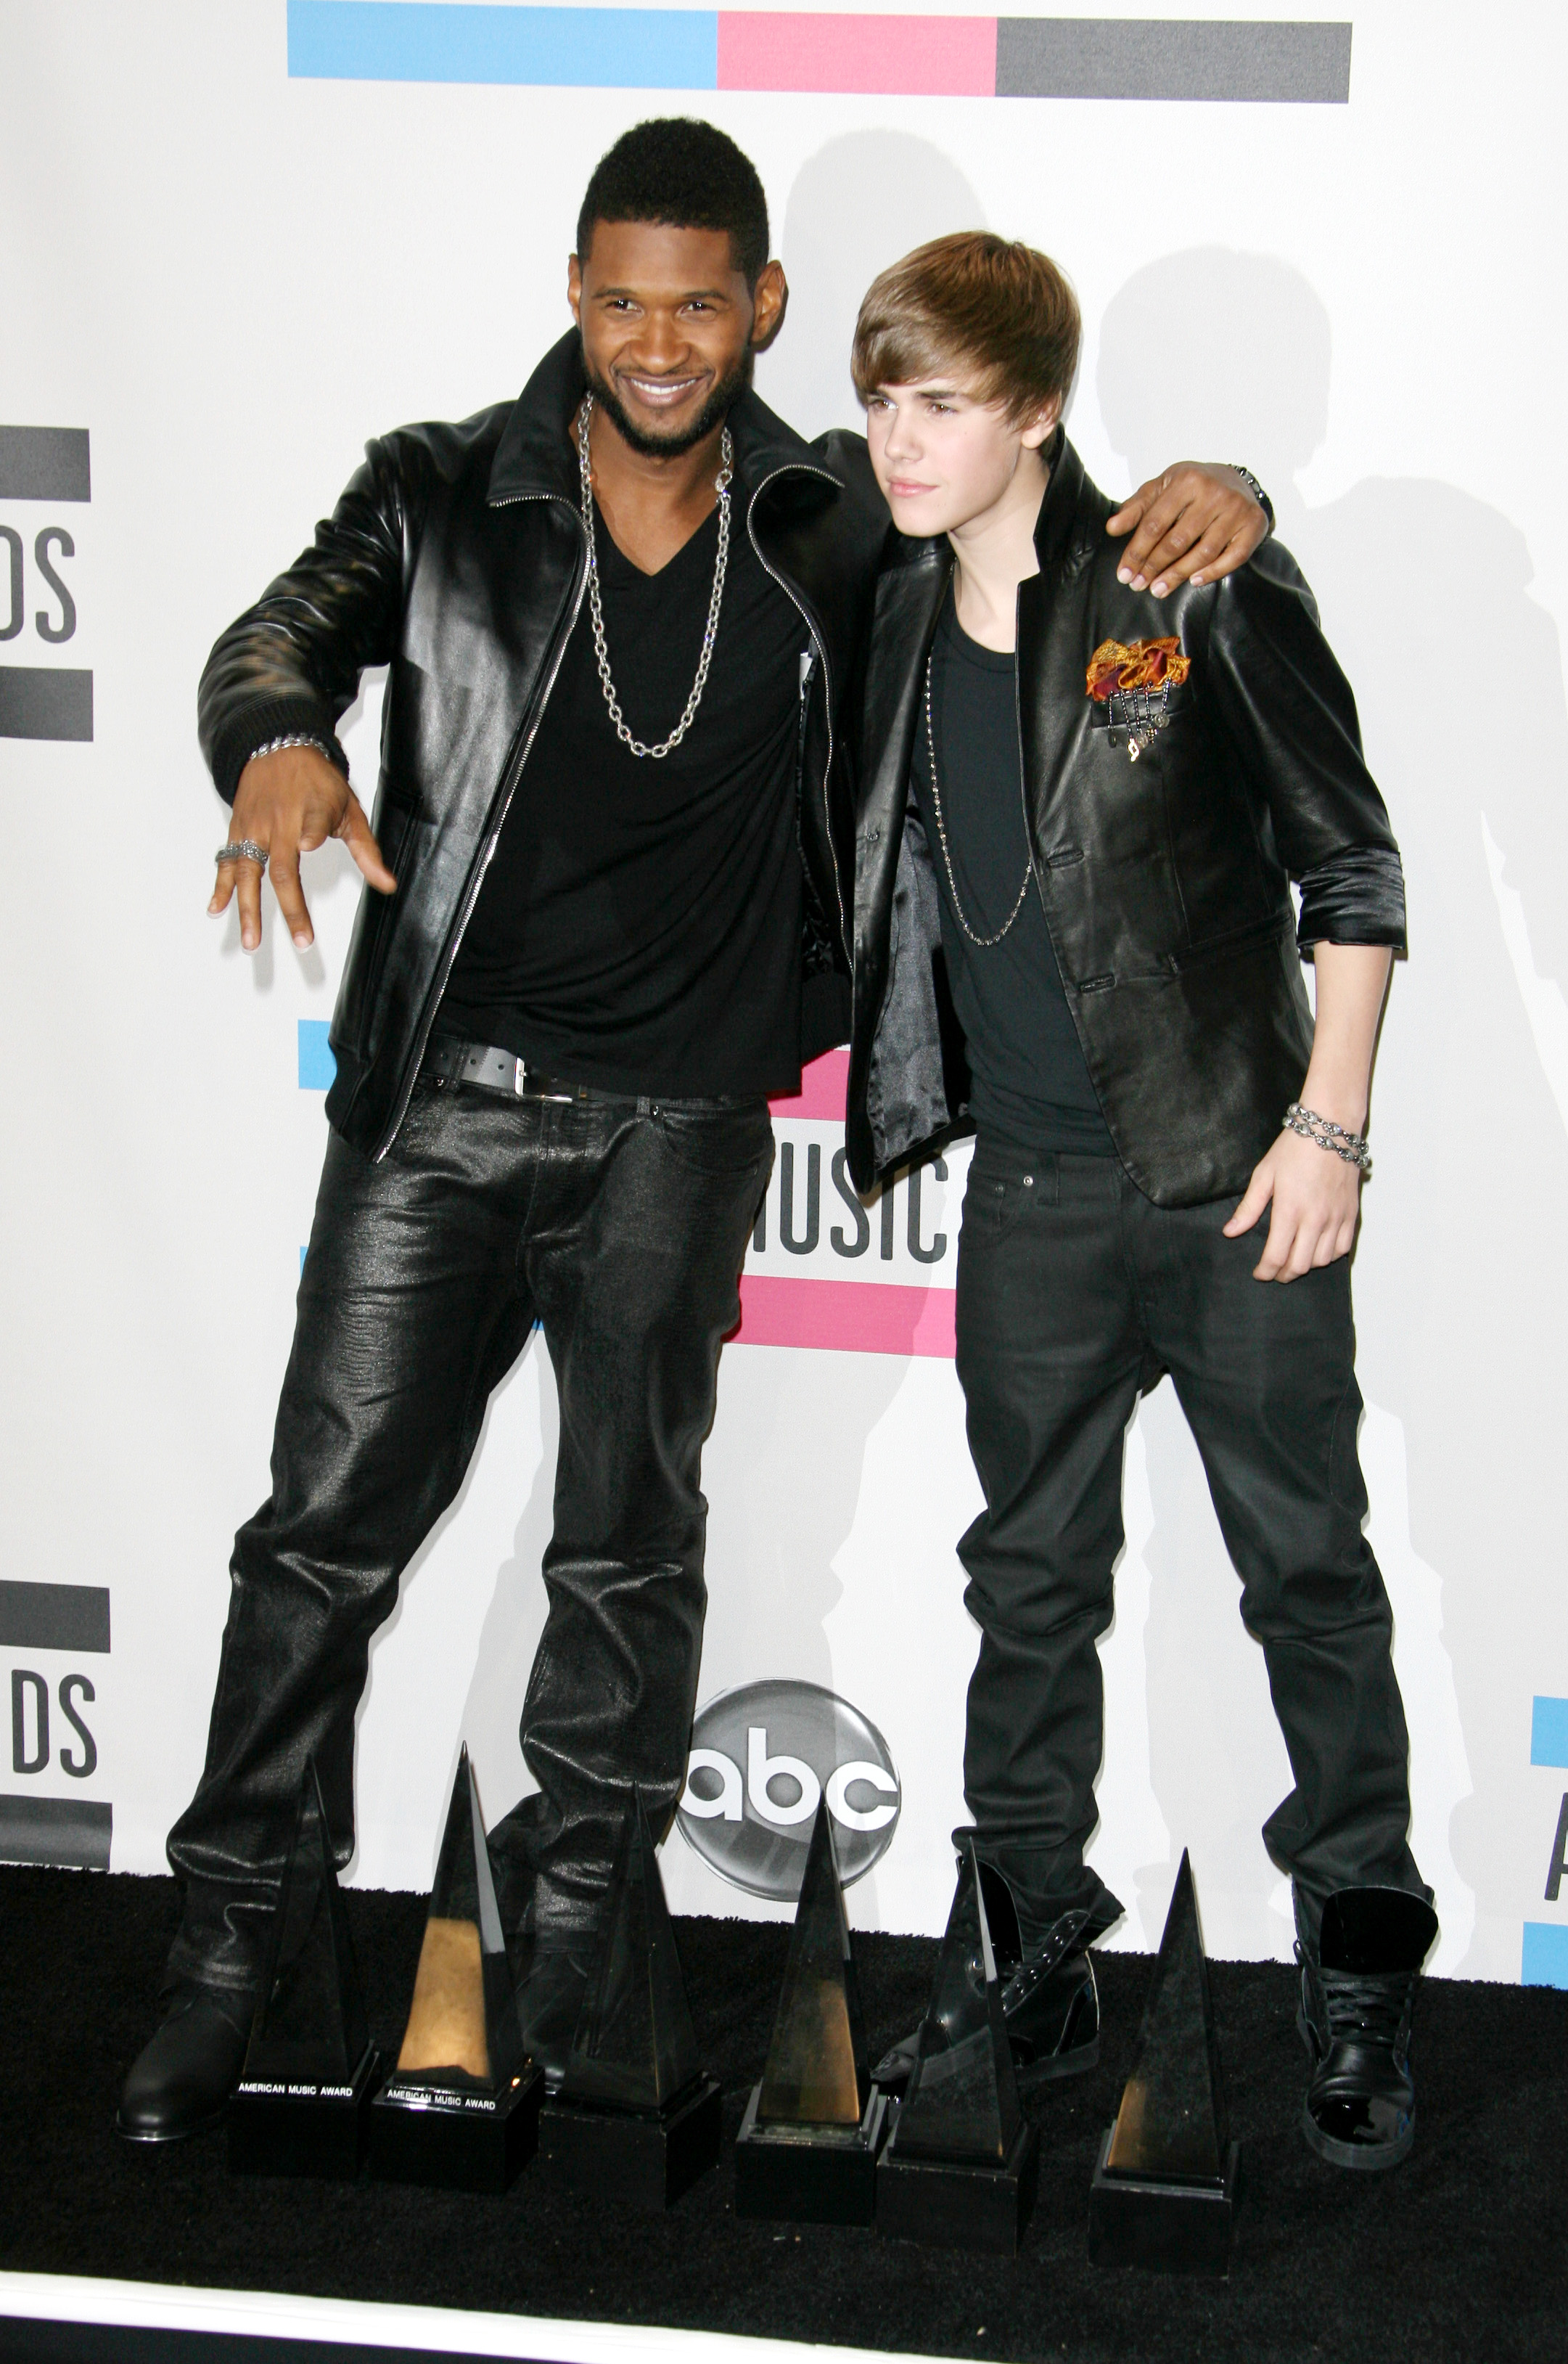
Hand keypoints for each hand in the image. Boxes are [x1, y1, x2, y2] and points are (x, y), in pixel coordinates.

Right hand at [209, 744, 395, 952]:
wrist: (276, 746)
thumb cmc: (316, 781)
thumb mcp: (348, 808)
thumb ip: (365, 850)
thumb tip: (387, 885)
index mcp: (308, 812)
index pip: (310, 824)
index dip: (309, 833)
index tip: (308, 844)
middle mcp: (278, 823)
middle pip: (281, 869)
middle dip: (291, 907)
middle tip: (302, 940)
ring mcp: (254, 829)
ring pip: (248, 873)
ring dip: (249, 910)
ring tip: (251, 942)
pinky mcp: (237, 830)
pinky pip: (226, 862)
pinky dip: (220, 887)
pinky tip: (215, 909)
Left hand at [1106, 464, 1268, 597]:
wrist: (1236, 479)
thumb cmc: (1194, 487)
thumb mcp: (1163, 487)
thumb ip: (1137, 507)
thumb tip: (1112, 528)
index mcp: (1186, 480)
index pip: (1155, 523)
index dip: (1137, 552)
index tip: (1124, 574)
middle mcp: (1214, 493)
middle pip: (1177, 541)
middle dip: (1154, 567)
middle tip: (1139, 586)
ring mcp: (1236, 510)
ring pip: (1202, 553)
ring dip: (1177, 576)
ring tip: (1158, 590)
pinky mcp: (1253, 525)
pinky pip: (1232, 558)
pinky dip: (1212, 573)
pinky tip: (1193, 582)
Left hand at [1223, 1128, 1361, 1281]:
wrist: (1331, 1129)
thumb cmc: (1295, 1148)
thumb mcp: (1264, 1174)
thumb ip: (1249, 1208)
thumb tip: (1230, 1232)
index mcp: (1289, 1210)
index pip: (1276, 1256)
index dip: (1266, 1271)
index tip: (1259, 1273)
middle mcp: (1315, 1219)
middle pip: (1300, 1265)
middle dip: (1284, 1274)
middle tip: (1275, 1271)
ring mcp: (1336, 1218)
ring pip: (1322, 1260)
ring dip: (1306, 1265)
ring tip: (1294, 1259)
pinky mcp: (1351, 1213)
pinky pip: (1343, 1248)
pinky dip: (1330, 1255)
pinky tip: (1318, 1249)